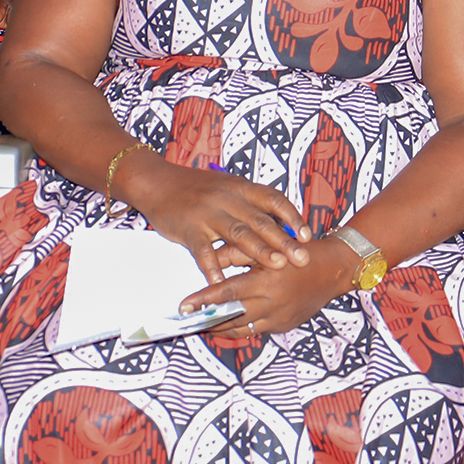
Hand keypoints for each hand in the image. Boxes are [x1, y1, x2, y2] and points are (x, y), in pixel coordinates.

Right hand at [118, 148, 309, 286]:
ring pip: (238, 234)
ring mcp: (208, 214)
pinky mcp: (189, 229)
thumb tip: (279, 219)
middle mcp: (227, 199)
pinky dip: (213, 267)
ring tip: (278, 265)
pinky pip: (203, 251)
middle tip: (303, 258)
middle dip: (284, 241)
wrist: (157, 181)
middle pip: (260, 221)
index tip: (307, 235)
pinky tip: (222, 282)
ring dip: (259, 251)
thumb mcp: (226, 186)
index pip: (273, 199)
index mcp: (240, 187)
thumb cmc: (195, 187)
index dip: (292, 217)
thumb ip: (249, 202)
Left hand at [182, 237, 359, 336]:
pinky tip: (227, 324)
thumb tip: (210, 258)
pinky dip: (241, 328)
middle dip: (207, 320)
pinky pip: (258, 330)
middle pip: (232, 318)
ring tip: (202, 325)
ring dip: (221, 328)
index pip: (228, 294)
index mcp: (267, 281)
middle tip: (187, 321)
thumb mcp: (269, 245)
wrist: (334, 270)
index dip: (204, 301)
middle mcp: (273, 304)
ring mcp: (280, 318)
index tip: (184, 306)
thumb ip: (238, 252)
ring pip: (243, 330)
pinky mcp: (286, 326)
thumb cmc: (301, 252)